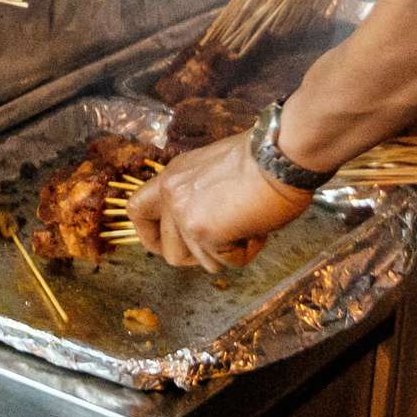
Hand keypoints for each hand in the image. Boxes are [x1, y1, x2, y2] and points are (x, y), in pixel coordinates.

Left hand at [127, 133, 310, 270]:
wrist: (279, 154)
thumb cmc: (263, 159)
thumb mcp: (215, 171)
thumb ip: (198, 196)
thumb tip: (205, 225)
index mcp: (172, 176)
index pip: (136, 211)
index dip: (150, 236)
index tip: (168, 245)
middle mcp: (170, 194)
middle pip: (169, 252)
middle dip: (198, 257)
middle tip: (224, 243)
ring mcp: (183, 215)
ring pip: (202, 262)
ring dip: (230, 251)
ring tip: (249, 222)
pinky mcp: (203, 232)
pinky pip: (226, 262)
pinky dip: (246, 252)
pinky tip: (257, 227)